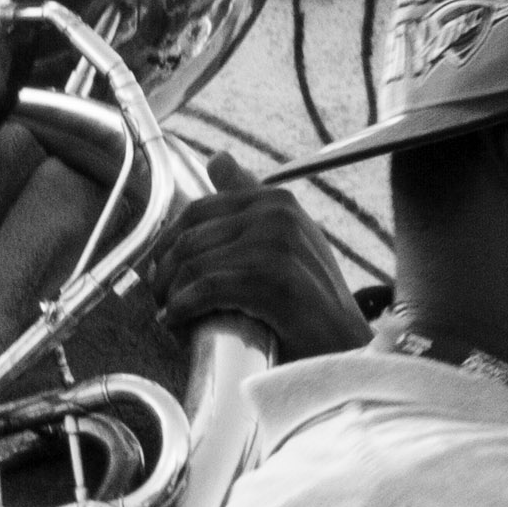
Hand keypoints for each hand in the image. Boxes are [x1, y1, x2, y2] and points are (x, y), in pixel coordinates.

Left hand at [140, 165, 366, 356]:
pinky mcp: (273, 281)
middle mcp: (277, 213)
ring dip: (170, 295)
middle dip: (165, 273)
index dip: (167, 245)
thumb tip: (217, 157)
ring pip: (194, 263)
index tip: (162, 277)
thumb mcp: (283, 240)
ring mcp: (277, 244)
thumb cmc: (309, 305)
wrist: (344, 350)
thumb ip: (251, 198)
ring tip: (170, 317)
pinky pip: (206, 288)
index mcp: (275, 200)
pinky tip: (175, 322)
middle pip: (189, 237)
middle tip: (162, 303)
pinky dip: (182, 308)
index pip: (196, 211)